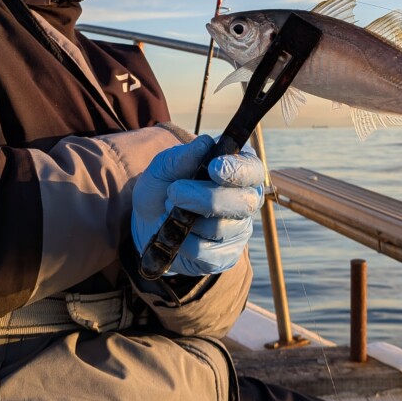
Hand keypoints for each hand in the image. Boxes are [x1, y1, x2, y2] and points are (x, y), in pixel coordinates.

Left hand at [131, 135, 264, 276]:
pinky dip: (183, 241)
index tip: (213, 168)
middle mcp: (246, 200)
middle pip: (244, 203)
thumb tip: (204, 144)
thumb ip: (183, 156)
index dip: (238, 170)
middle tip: (174, 191)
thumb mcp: (164, 166)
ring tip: (168, 208)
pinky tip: (174, 231)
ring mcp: (238, 230)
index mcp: (239, 171)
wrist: (147, 221)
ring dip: (187, 219)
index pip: (253, 170)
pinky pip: (207, 252)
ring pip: (222, 228)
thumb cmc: (164, 186)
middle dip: (206, 198)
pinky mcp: (225, 256)